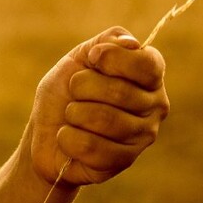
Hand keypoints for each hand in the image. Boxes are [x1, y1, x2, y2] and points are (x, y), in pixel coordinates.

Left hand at [25, 25, 168, 185]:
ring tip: (70, 114)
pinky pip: (92, 147)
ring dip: (73, 113)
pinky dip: (68, 138)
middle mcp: (156, 105)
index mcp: (150, 75)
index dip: (114, 59)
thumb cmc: (66, 90)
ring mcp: (144, 135)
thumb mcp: (80, 56)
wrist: (46, 131)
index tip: (91, 57)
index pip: (148, 64)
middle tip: (73, 90)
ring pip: (105, 120)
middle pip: (119, 91)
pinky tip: (68, 137)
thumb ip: (107, 41)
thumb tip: (133, 44)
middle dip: (81, 86)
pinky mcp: (125, 161)